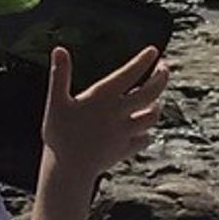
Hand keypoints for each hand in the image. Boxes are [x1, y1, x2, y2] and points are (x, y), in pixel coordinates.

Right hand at [40, 43, 164, 180]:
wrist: (68, 170)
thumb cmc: (59, 134)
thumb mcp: (55, 102)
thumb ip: (59, 75)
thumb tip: (59, 49)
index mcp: (103, 98)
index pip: (130, 74)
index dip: (143, 61)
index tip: (153, 50)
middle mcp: (119, 113)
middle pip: (151, 93)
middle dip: (161, 78)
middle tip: (163, 67)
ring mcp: (125, 132)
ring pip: (152, 116)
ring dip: (156, 104)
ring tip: (154, 97)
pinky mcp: (126, 150)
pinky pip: (145, 139)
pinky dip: (146, 132)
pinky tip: (143, 128)